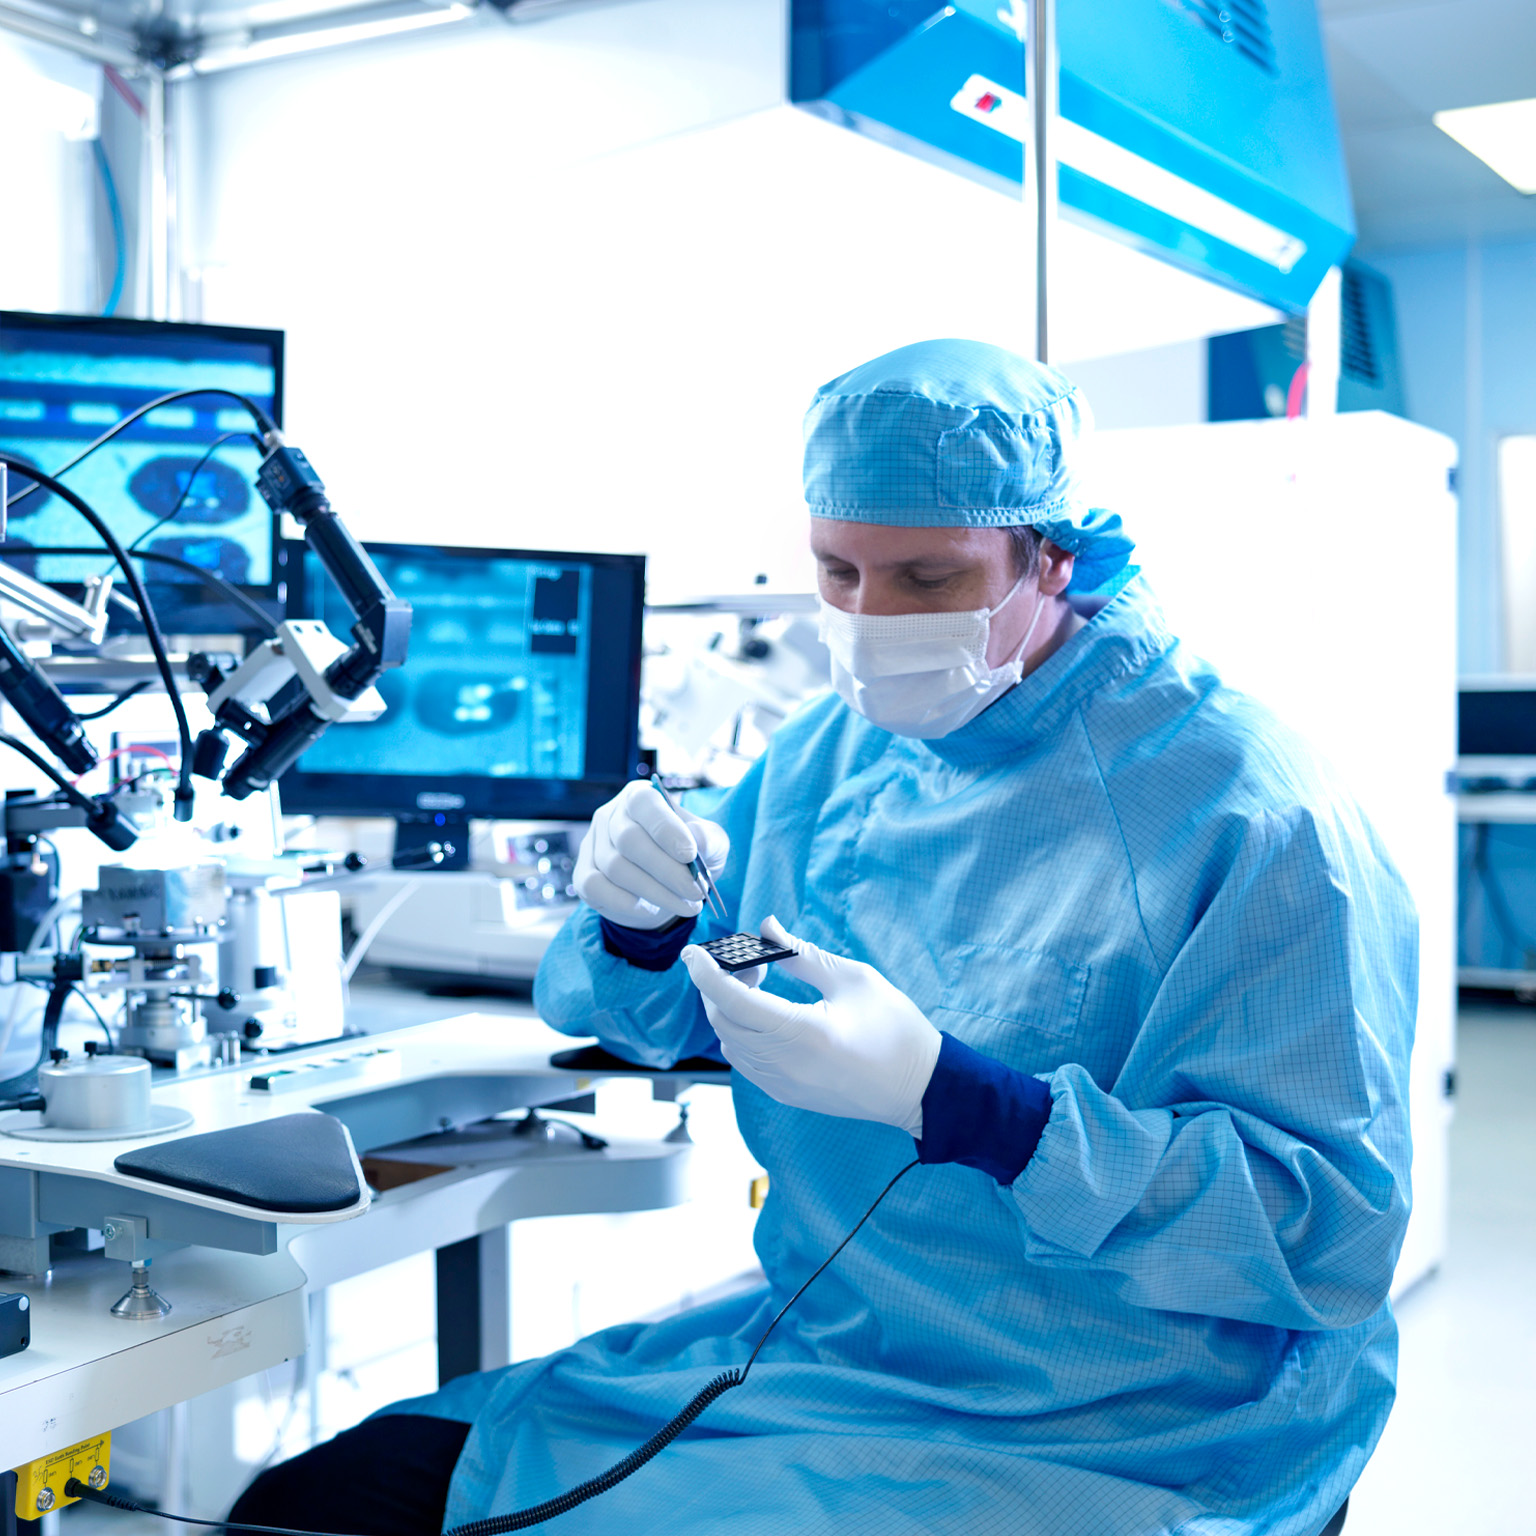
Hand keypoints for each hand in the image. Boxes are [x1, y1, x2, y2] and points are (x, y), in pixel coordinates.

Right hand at [574, 780, 728, 930]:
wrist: (667, 885)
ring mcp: (593, 843)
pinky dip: (625, 902)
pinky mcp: (583, 873)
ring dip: (655, 892)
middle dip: (666, 871)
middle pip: (629, 840)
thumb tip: (697, 840)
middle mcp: (611, 815)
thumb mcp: (710, 843)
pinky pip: (595, 887)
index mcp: (640, 796)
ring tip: (686, 905)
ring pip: (615, 868)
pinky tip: (650, 909)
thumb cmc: (688, 856)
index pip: (644, 803)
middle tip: (695, 892)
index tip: (690, 855)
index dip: (665, 828)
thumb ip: (709, 839)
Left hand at [681, 916, 940, 1135]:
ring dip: (730, 1010)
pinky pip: (745, 1061)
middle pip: (723, 1021)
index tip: (692, 952)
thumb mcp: (853, 979)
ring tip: (762, 985)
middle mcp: (784, 1065)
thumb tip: (767, 928)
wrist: (920, 1088)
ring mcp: (783, 1085)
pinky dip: (742, 1032)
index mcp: (801, 1033)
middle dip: (720, 986)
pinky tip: (766, 1015)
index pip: (732, 1000)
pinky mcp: (787, 1095)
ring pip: (730, 1042)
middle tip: (751, 961)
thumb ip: (802, 954)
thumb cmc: (895, 1029)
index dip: (705, 973)